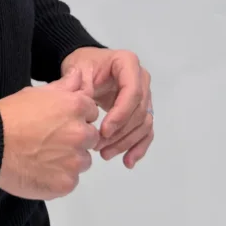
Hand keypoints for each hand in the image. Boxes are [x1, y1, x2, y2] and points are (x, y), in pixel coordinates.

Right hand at [0, 66, 100, 199]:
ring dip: (69, 160)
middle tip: (50, 141)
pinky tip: (40, 170)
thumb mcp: (36, 93)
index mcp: (76, 108)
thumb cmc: (10, 116)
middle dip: (76, 139)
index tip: (59, 123)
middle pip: (90, 139)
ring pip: (82, 162)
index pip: (91, 113)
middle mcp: (80, 134)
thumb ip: (64, 86)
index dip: (75, 118)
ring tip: (43, 157)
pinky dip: (58, 178)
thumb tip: (78, 75)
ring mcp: (74, 161)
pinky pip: (70, 181)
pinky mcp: (66, 183)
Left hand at [61, 46, 153, 169]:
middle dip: (120, 132)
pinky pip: (146, 131)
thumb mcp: (78, 70)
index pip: (133, 92)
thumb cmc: (81, 66)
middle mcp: (142, 79)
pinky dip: (138, 147)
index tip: (103, 131)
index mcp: (128, 63)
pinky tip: (128, 162)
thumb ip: (83, 86)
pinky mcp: (143, 111)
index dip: (121, 114)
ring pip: (143, 124)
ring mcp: (145, 95)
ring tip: (105, 154)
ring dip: (126, 142)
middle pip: (139, 111)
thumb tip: (88, 108)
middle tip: (98, 146)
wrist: (84, 68)